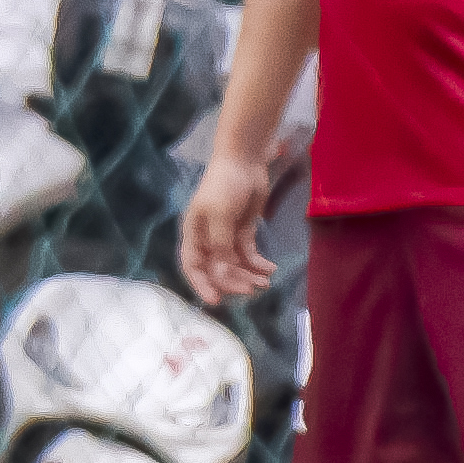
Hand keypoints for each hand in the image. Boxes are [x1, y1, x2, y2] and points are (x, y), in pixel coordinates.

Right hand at [175, 143, 277, 310]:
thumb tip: (223, 273)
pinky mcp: (244, 230)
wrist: (244, 161)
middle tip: (252, 289)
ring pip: (235, 264)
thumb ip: (221, 245)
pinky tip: (270, 269)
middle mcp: (208, 238)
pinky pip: (249, 253)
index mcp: (194, 234)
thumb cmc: (224, 185)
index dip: (201, 284)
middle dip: (233, 281)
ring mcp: (227, 235)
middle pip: (217, 269)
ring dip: (248, 275)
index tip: (215, 301)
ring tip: (266, 282)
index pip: (193, 266)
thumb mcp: (220, 215)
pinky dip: (258, 263)